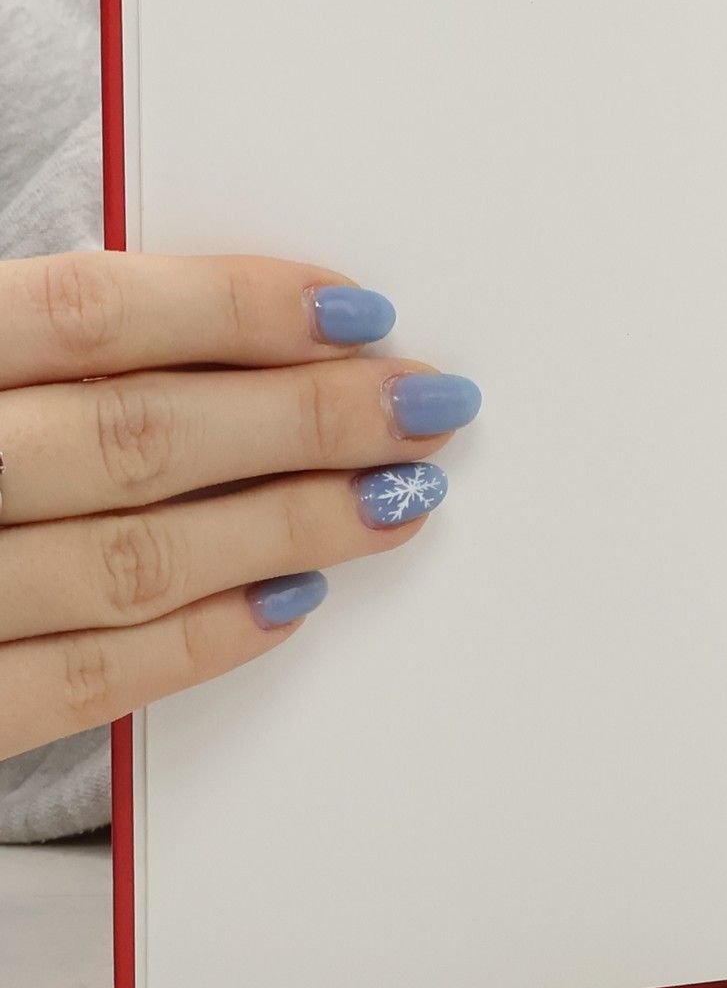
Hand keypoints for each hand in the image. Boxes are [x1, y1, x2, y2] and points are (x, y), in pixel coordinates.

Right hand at [0, 254, 478, 759]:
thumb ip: (30, 348)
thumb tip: (226, 324)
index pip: (87, 313)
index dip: (237, 308)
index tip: (362, 312)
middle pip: (134, 437)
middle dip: (304, 420)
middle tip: (426, 406)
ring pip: (130, 559)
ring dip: (287, 527)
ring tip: (397, 497)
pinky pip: (81, 679)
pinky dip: (202, 640)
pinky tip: (293, 600)